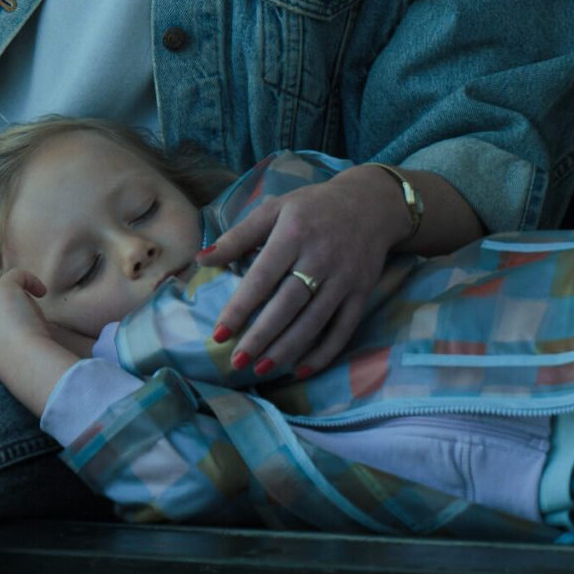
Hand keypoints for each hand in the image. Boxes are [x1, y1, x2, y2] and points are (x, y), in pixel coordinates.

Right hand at [0, 270, 88, 416]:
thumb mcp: (6, 353)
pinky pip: (16, 275)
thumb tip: (23, 328)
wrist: (22, 360)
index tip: (21, 337)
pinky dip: (31, 281)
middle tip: (30, 330)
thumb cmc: (20, 364)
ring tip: (34, 323)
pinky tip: (42, 292)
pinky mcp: (3, 289)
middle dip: (14, 313)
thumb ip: (6, 339)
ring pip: (8, 293)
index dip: (6, 323)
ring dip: (23, 305)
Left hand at [200, 166, 410, 376]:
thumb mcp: (274, 210)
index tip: (219, 334)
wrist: (371, 204)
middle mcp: (320, 257)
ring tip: (260, 368)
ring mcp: (344, 278)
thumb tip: (201, 260)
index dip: (240, 307)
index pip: (262, 277)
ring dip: (286, 349)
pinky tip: (301, 369)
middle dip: (261, 336)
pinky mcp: (362, 293)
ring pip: (313, 321)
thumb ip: (238, 236)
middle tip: (237, 361)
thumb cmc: (313, 208)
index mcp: (294, 234)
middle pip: (287, 304)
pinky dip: (323, 353)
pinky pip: (343, 329)